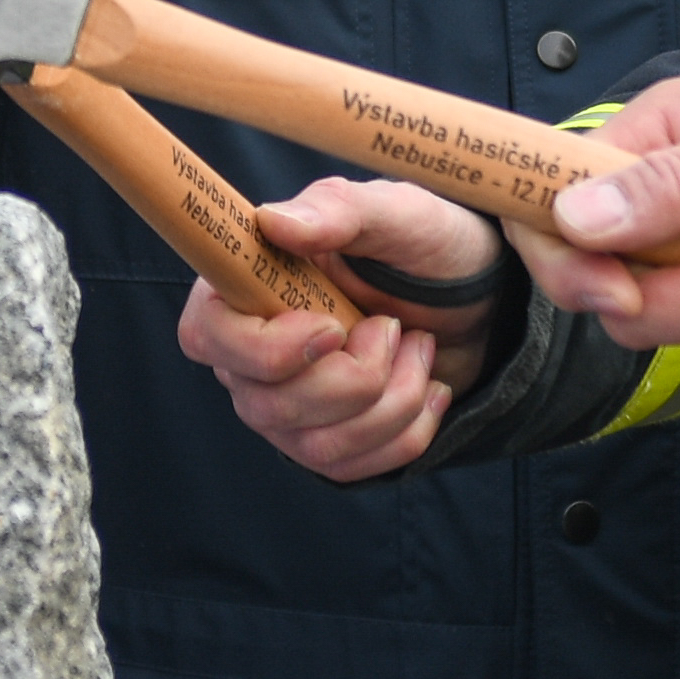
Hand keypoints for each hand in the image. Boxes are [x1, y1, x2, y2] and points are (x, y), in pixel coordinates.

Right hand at [188, 179, 499, 482]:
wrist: (474, 294)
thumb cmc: (421, 244)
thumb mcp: (394, 212)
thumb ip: (337, 210)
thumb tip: (272, 221)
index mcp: (244, 286)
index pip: (206, 337)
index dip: (265, 349)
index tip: (333, 326)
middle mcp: (248, 353)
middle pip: (266, 406)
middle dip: (353, 378)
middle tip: (395, 327)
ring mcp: (283, 405)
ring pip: (313, 445)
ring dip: (390, 403)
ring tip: (420, 348)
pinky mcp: (323, 440)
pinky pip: (348, 468)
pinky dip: (405, 433)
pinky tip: (430, 388)